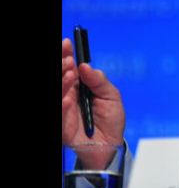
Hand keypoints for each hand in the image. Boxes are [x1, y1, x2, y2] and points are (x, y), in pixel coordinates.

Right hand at [62, 38, 126, 168]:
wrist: (110, 144)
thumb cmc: (111, 119)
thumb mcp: (111, 95)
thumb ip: (99, 81)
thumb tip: (86, 66)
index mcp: (80, 86)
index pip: (70, 68)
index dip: (67, 55)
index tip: (67, 43)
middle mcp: (69, 95)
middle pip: (60, 76)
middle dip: (61, 64)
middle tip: (67, 58)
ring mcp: (64, 109)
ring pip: (58, 91)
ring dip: (62, 81)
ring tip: (70, 72)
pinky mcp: (62, 124)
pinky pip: (60, 113)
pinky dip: (63, 104)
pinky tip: (68, 98)